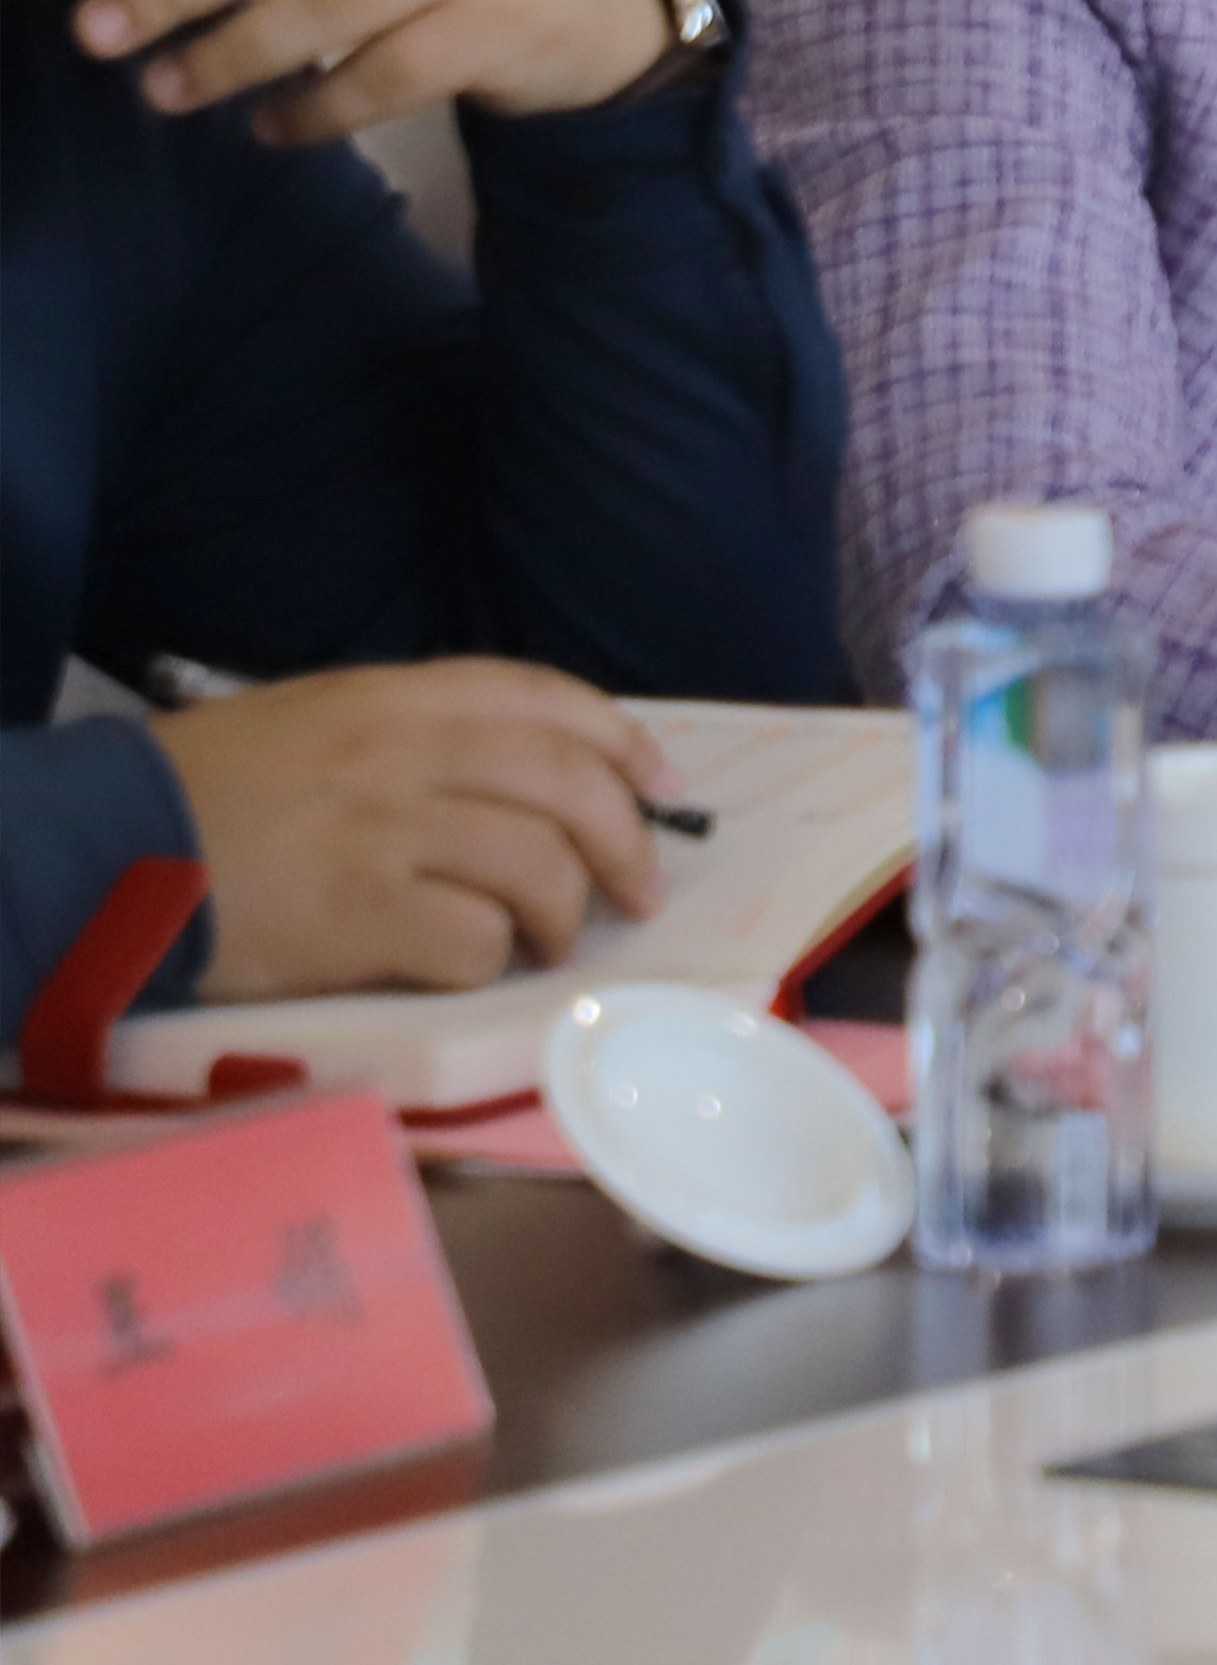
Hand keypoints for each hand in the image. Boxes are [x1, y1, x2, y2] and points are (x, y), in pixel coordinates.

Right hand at [146, 661, 670, 1000]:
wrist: (106, 847)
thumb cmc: (207, 792)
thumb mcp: (317, 722)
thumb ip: (418, 735)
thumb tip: (529, 780)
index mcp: (395, 697)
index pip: (547, 699)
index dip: (623, 744)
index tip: (663, 789)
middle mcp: (405, 752)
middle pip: (568, 783)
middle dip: (626, 841)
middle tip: (637, 892)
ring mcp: (387, 831)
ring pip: (540, 865)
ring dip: (565, 913)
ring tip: (551, 941)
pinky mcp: (360, 914)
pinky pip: (475, 940)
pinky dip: (493, 960)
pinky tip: (474, 967)